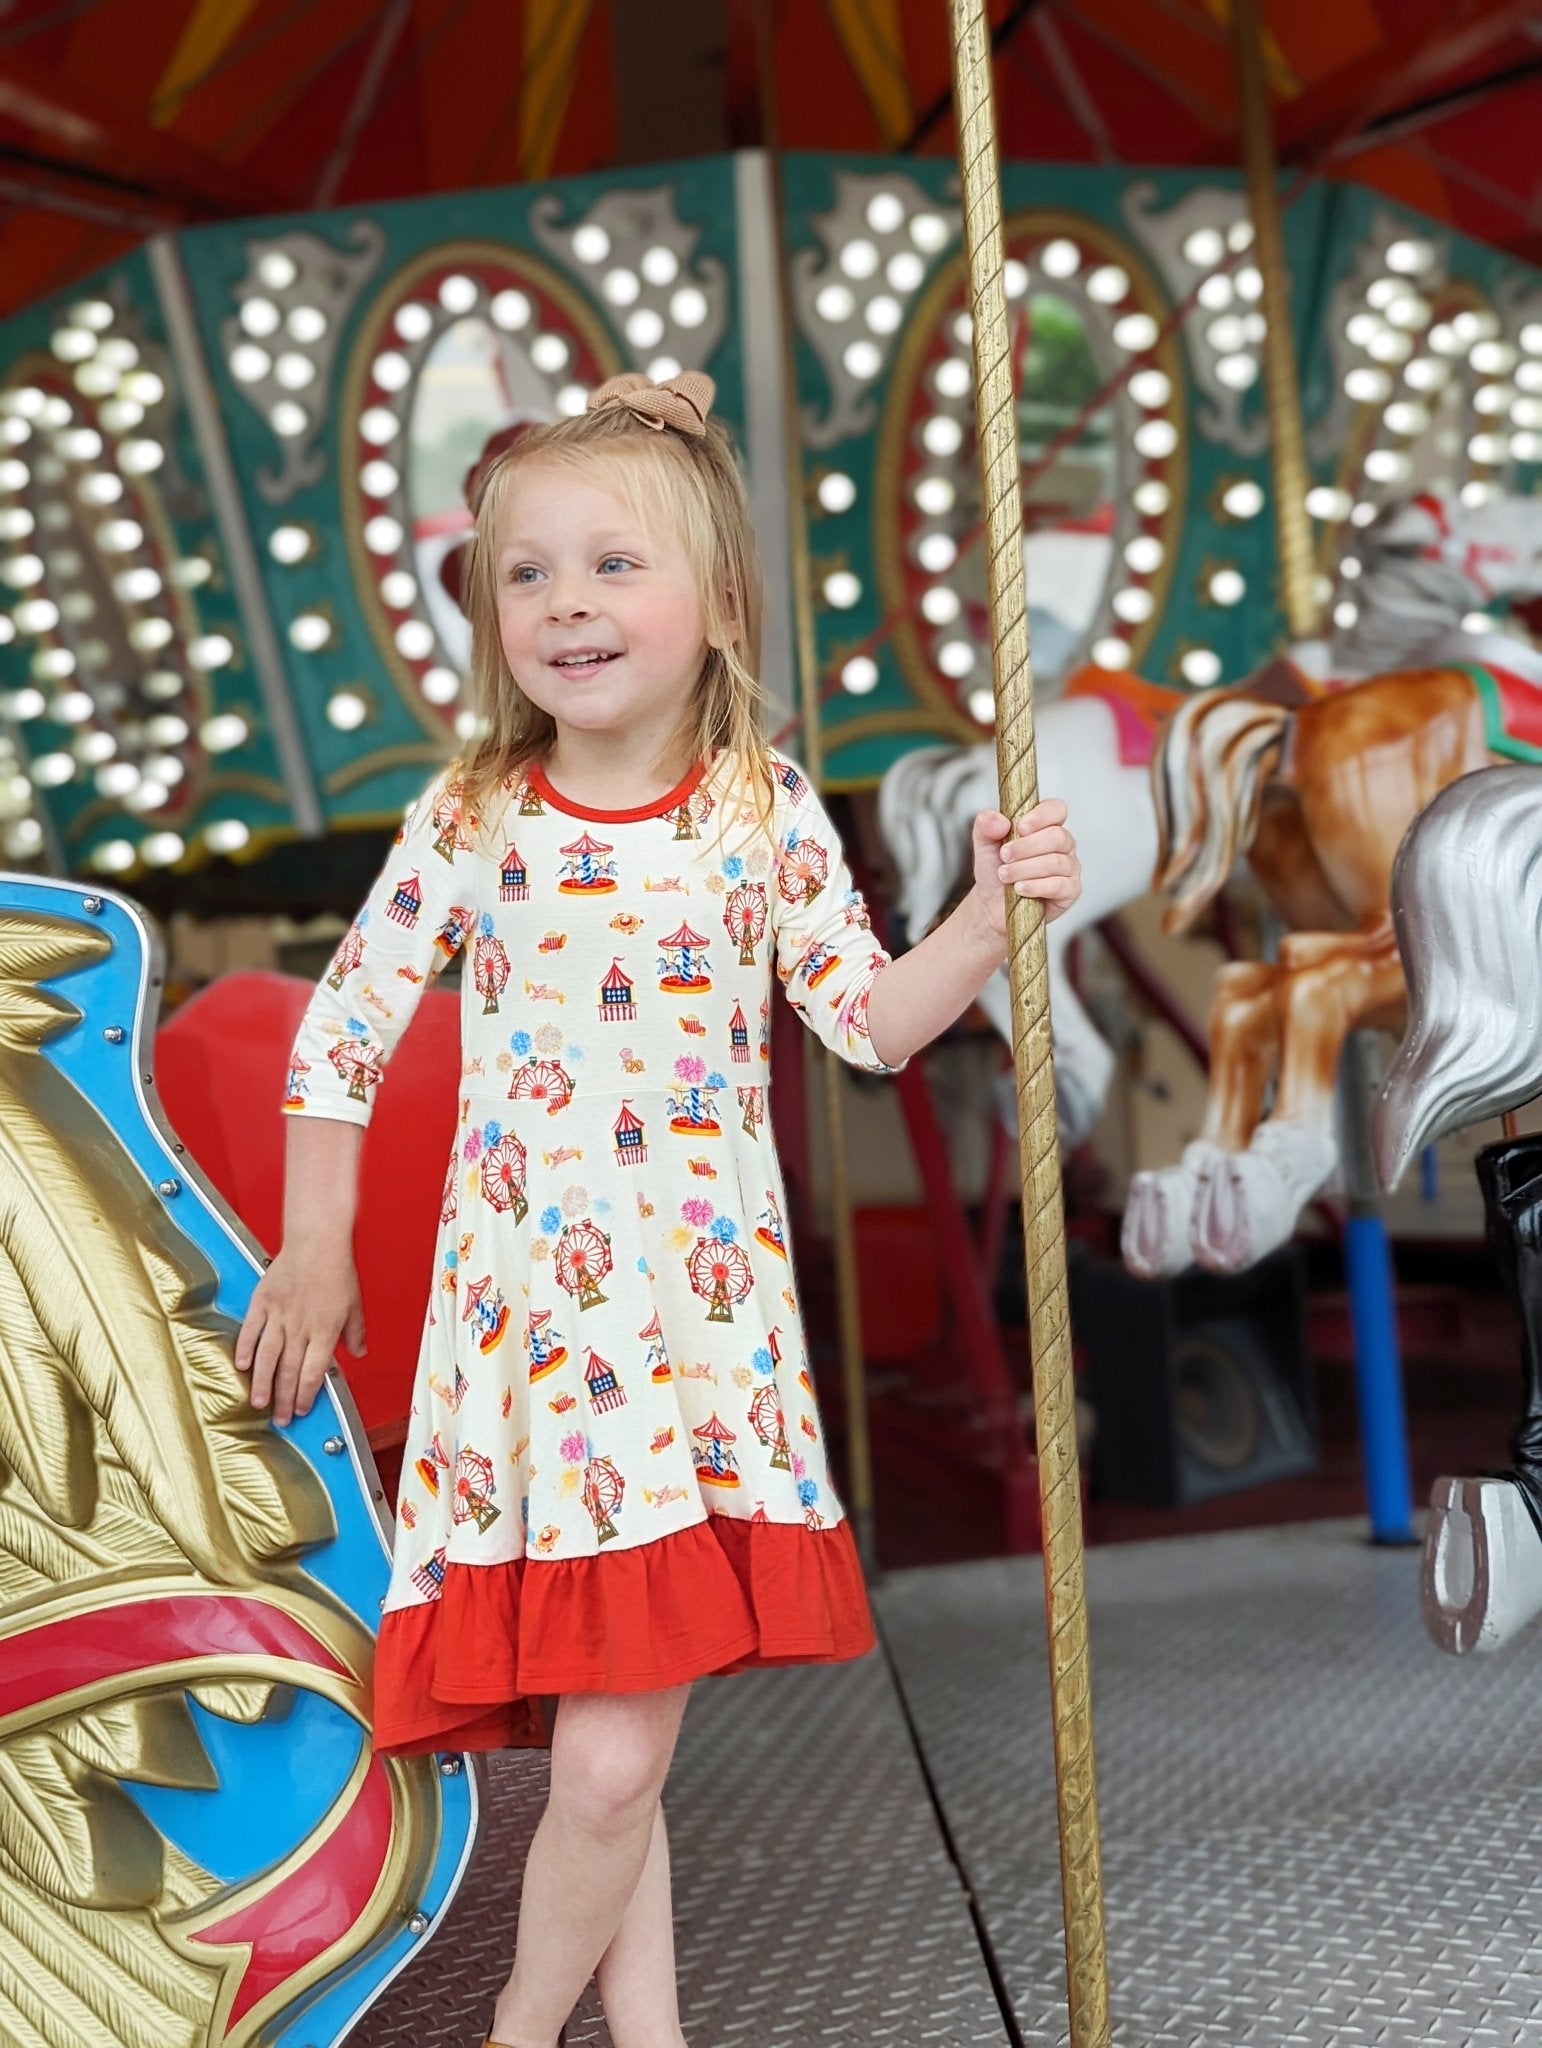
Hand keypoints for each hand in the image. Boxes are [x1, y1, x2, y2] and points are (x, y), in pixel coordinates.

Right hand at [235, 1245, 365, 1426]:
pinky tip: (240, 1366)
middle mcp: (301, 1327)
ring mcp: (279, 1315)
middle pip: (290, 1371)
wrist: (317, 1241)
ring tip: (258, 1403)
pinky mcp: (262, 1302)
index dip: (307, 1395)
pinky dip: (244, 1349)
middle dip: (284, 1399)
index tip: (303, 1410)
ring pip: (268, 1357)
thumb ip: (355, 1332)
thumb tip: (358, 1352)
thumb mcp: (355, 1304)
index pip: (314, 1372)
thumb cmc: (337, 1270)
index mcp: (325, 1331)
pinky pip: (251, 1330)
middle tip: (280, 1419)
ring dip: (262, 1383)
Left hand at [970, 798, 1080, 939]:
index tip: (1019, 828)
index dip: (1041, 816)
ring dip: (1025, 868)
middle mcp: (1062, 844)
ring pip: (1056, 862)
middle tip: (1004, 856)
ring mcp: (1069, 867)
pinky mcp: (1070, 891)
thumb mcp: (983, 842)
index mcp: (1046, 826)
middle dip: (1026, 847)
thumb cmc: (994, 869)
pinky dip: (1036, 886)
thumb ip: (986, 824)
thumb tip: (1000, 822)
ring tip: (1005, 875)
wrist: (991, 903)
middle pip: (1057, 836)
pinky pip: (1060, 885)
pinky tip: (1020, 888)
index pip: (1056, 809)